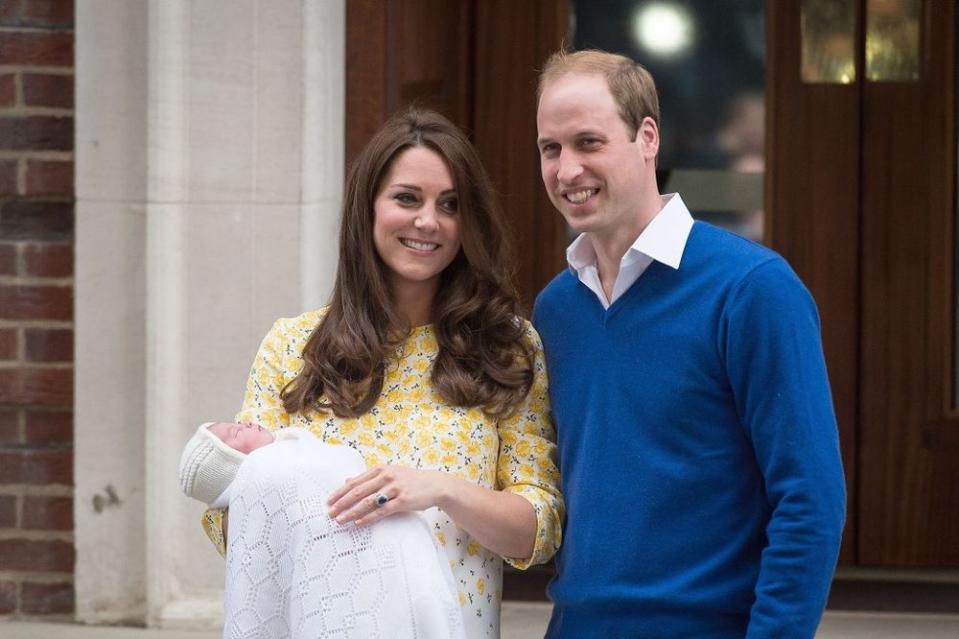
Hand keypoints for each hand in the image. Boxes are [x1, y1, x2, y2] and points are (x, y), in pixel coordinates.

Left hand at [327, 465, 449, 526]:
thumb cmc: (410, 480)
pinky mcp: (403, 501)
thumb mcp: (389, 473)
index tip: (329, 502)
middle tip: (330, 513)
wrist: (435, 484)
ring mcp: (394, 488)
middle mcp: (386, 477)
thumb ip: (368, 477)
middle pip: (358, 491)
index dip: (340, 492)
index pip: (355, 482)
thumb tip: (347, 480)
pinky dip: (368, 518)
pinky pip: (382, 511)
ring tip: (340, 520)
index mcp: (380, 469)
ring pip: (368, 502)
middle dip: (342, 503)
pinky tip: (358, 523)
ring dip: (352, 512)